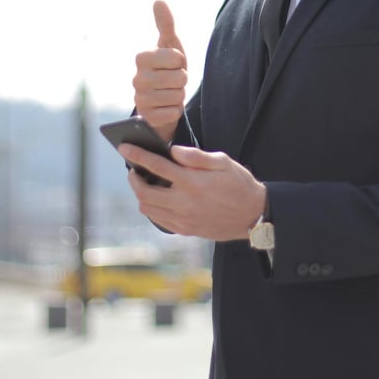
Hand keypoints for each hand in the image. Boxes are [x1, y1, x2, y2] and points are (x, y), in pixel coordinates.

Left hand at [121, 144, 266, 240]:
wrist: (253, 215)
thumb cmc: (240, 184)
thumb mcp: (224, 162)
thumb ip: (197, 156)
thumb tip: (173, 151)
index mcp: (193, 182)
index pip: (157, 166)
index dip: (138, 155)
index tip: (125, 148)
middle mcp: (185, 202)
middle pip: (144, 191)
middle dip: (134, 178)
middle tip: (134, 170)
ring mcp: (184, 219)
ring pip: (148, 208)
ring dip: (141, 194)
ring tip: (145, 183)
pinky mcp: (185, 230)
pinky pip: (158, 219)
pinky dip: (152, 207)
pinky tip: (158, 198)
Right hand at [133, 0, 187, 141]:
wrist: (163, 100)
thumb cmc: (168, 69)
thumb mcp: (170, 46)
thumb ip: (165, 24)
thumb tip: (159, 0)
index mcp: (142, 58)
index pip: (175, 57)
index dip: (180, 61)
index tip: (173, 63)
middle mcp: (136, 78)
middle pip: (179, 78)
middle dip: (182, 80)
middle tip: (174, 81)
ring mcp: (139, 99)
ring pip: (177, 96)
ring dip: (179, 95)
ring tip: (170, 93)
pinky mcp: (146, 118)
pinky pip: (172, 112)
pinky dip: (175, 111)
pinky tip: (166, 108)